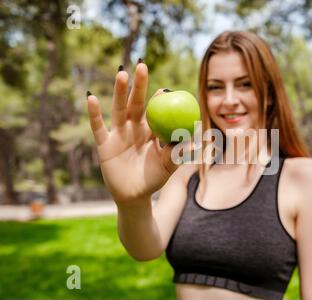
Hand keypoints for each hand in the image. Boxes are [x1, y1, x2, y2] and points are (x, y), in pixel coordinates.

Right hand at [86, 62, 181, 203]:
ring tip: (122, 73)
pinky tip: (91, 97)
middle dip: (139, 85)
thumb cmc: (154, 180)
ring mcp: (118, 134)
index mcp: (151, 131)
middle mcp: (134, 128)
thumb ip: (179, 153)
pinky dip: (94, 113)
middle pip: (136, 103)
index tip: (165, 89)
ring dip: (119, 91)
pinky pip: (99, 127)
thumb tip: (197, 139)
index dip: (158, 98)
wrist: (134, 197)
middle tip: (142, 65)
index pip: (155, 110)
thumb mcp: (168, 166)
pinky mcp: (104, 144)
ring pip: (118, 109)